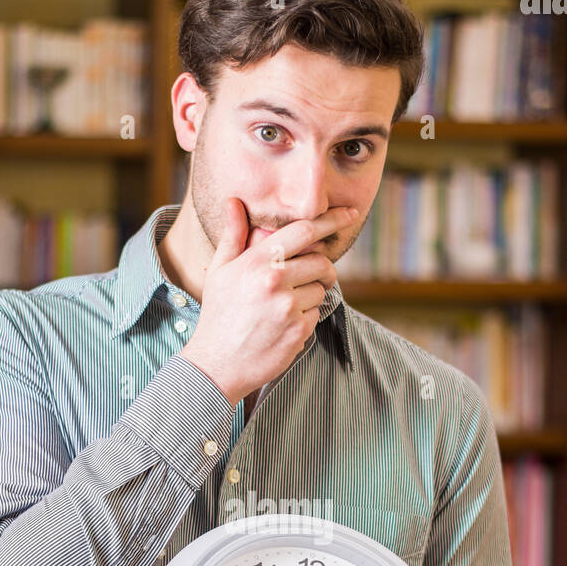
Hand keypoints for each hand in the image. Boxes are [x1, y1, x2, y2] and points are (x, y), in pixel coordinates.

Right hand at [179, 199, 357, 404]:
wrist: (217, 364)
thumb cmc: (218, 314)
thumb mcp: (220, 271)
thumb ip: (233, 235)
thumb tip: (233, 202)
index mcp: (257, 261)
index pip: (304, 231)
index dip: (331, 220)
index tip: (349, 213)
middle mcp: (275, 280)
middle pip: (322, 262)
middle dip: (322, 268)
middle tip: (310, 277)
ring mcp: (288, 307)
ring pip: (322, 289)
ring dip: (312, 294)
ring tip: (285, 306)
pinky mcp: (299, 331)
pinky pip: (317, 313)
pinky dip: (307, 317)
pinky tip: (284, 325)